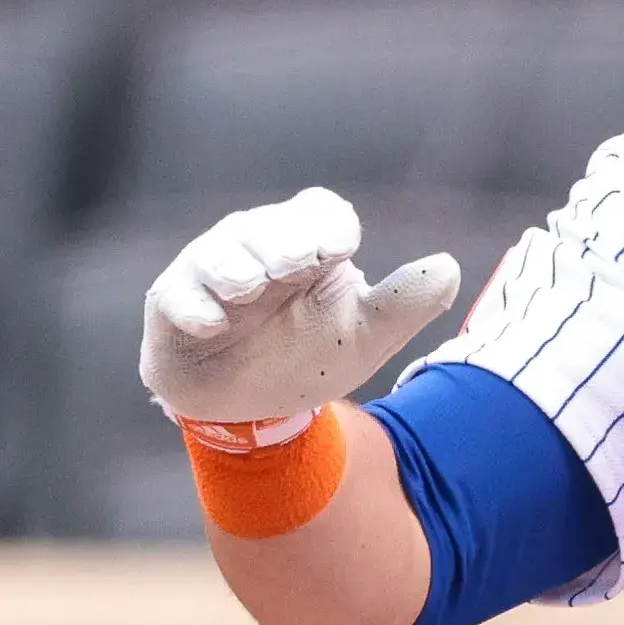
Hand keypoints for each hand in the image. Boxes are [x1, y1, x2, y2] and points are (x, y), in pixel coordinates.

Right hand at [140, 186, 459, 430]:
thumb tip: (448, 266)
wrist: (250, 411)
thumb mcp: (365, 336)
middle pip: (267, 226)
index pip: (321, 214)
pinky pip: (177, 295)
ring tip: (251, 286)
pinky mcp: (174, 304)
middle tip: (294, 265)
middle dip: (281, 242)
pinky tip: (212, 323)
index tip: (337, 250)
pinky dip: (194, 306)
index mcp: (309, 244)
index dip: (328, 227)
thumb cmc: (307, 355)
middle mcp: (258, 246)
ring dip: (236, 265)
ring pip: (219, 251)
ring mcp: (212, 272)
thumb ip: (404, 303)